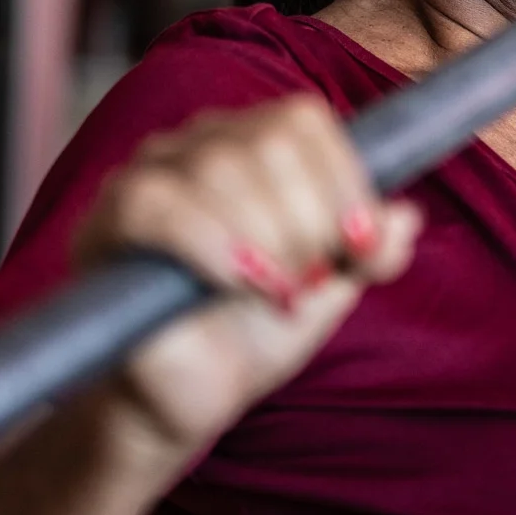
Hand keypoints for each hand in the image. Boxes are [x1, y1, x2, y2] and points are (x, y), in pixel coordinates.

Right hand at [72, 97, 420, 467]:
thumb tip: (405, 215)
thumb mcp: (329, 290)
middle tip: (311, 278)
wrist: (189, 395)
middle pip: (269, 142)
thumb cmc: (254, 331)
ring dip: (268, 238)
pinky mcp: (110, 221)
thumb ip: (368, 251)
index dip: (344, 179)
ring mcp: (147, 175)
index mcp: (253, 143)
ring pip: (220, 167)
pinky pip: (160, 205)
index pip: (303, 119)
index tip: (361, 245)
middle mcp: (198, 144)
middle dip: (309, 219)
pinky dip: (215, 246)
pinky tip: (239, 283)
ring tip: (278, 292)